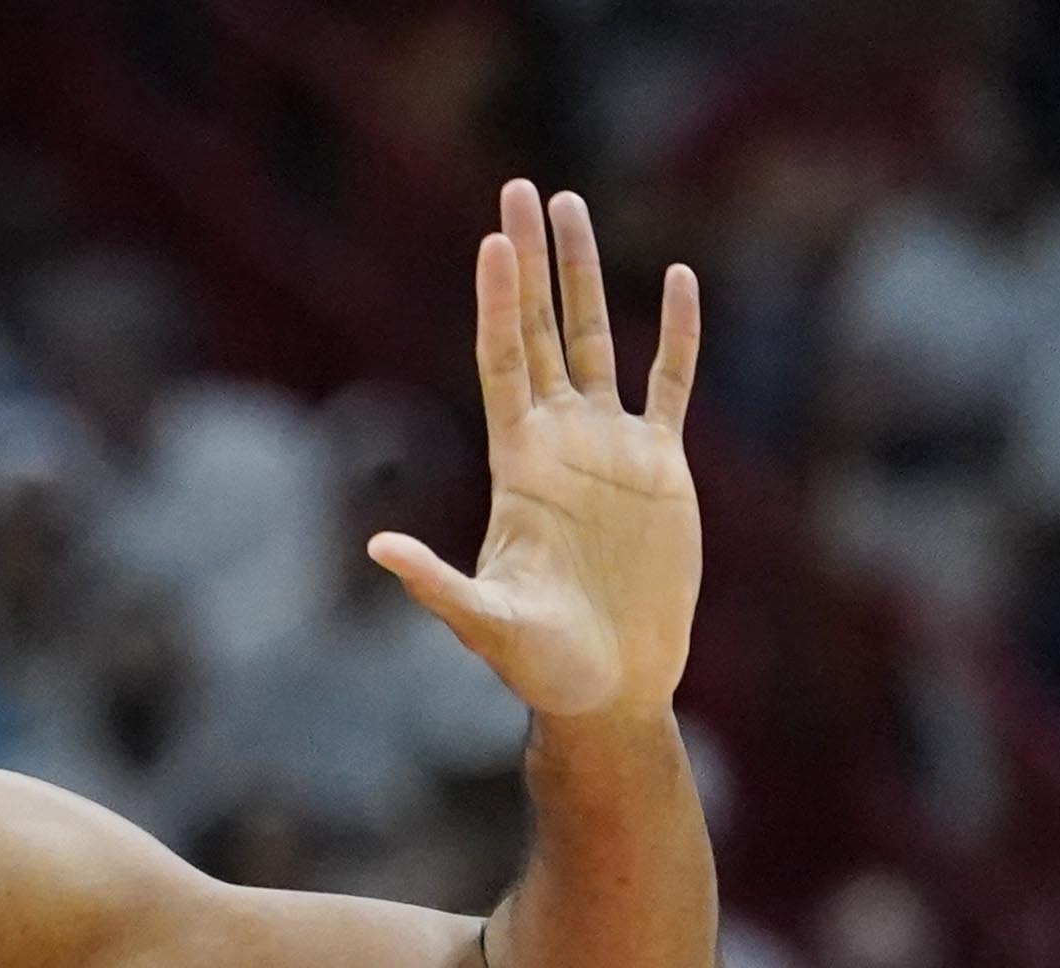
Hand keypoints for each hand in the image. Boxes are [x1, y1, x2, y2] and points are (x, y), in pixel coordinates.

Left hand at [368, 181, 701, 722]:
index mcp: (517, 465)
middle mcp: (559, 443)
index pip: (504, 361)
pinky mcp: (661, 468)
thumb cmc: (538, 664)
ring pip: (599, 340)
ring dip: (588, 276)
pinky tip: (680, 278)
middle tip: (521, 189)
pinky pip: (670, 384)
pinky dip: (677, 334)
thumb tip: (379, 550)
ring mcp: (610, 450)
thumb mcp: (483, 621)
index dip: (499, 302)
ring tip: (574, 206)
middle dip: (533, 262)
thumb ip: (435, 585)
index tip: (492, 240)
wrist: (607, 687)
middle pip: (544, 330)